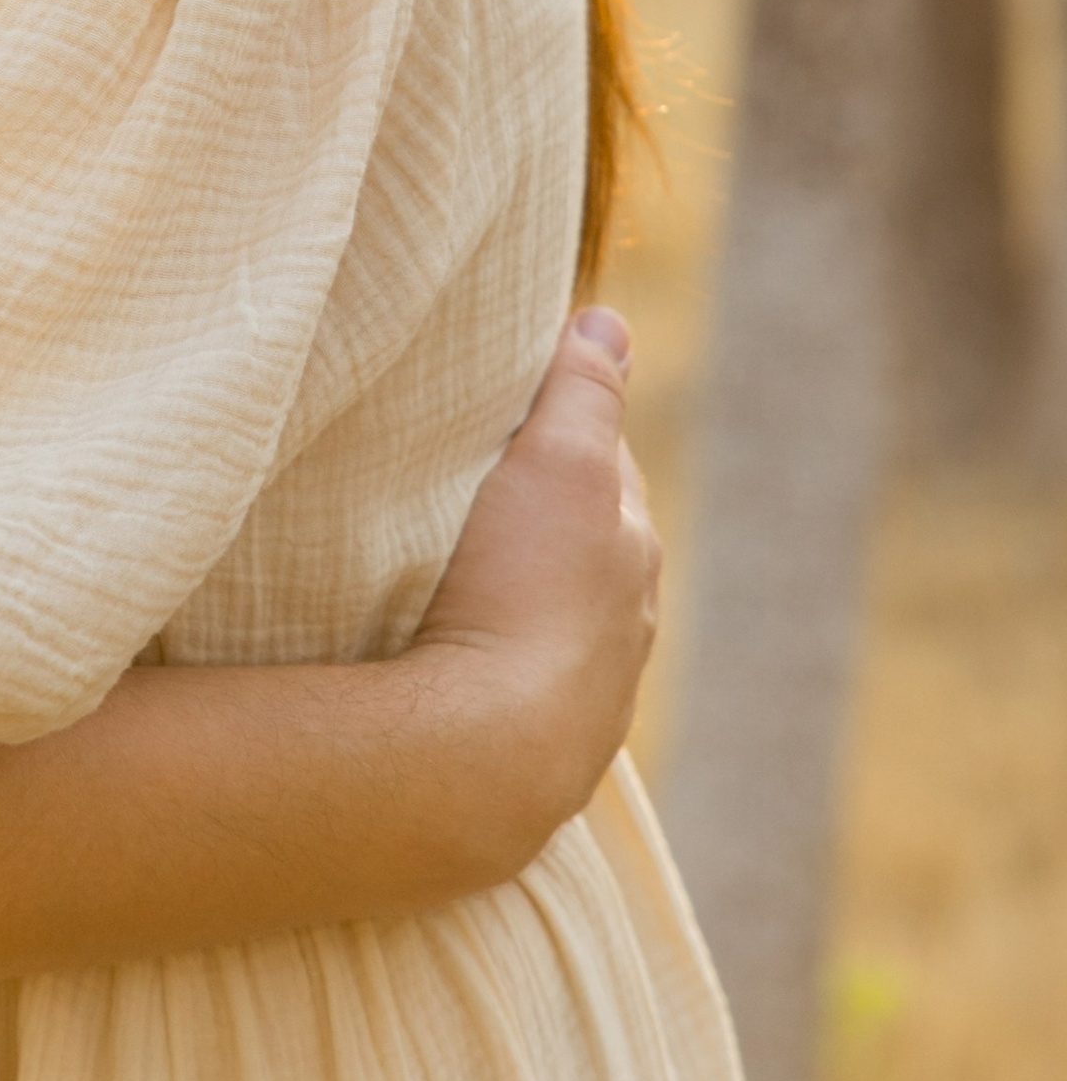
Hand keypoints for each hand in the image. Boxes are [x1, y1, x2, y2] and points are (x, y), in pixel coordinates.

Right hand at [413, 307, 660, 848]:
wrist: (484, 759)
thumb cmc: (523, 597)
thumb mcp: (560, 464)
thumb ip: (584, 393)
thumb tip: (608, 321)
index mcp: (630, 550)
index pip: (603, 466)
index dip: (559, 429)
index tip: (510, 410)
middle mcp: (622, 627)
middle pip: (580, 544)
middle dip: (539, 513)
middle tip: (470, 484)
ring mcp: (581, 698)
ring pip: (550, 621)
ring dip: (513, 594)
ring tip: (450, 572)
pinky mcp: (533, 754)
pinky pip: (514, 687)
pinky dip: (491, 660)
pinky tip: (450, 657)